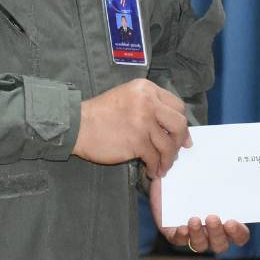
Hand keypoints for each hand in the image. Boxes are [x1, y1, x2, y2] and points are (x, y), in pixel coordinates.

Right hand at [73, 79, 190, 177]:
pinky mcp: (137, 141)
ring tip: (162, 166)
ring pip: (168, 144)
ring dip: (168, 159)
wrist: (78, 125)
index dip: (181, 123)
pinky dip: (156, 167)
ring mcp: (143, 122)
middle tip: (176, 152)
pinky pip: (155, 158)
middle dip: (180, 141)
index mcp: (147, 89)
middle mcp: (148, 102)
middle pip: (178, 124)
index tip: (181, 136)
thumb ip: (150, 105)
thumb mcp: (128, 97)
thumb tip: (172, 127)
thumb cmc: (101, 113)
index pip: (177, 106)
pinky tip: (152, 171)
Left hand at [150, 177, 250, 253]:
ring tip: (194, 219)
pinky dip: (182, 236)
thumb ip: (219, 172)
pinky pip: (179, 240)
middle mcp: (211, 231)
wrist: (168, 178)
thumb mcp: (208, 173)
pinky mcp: (174, 232)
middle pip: (220, 244)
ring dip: (199, 235)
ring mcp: (193, 234)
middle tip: (212, 217)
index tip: (231, 221)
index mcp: (226, 219)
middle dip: (217, 233)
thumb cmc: (195, 176)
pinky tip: (182, 228)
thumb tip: (230, 164)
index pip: (239, 235)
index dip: (238, 233)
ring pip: (200, 245)